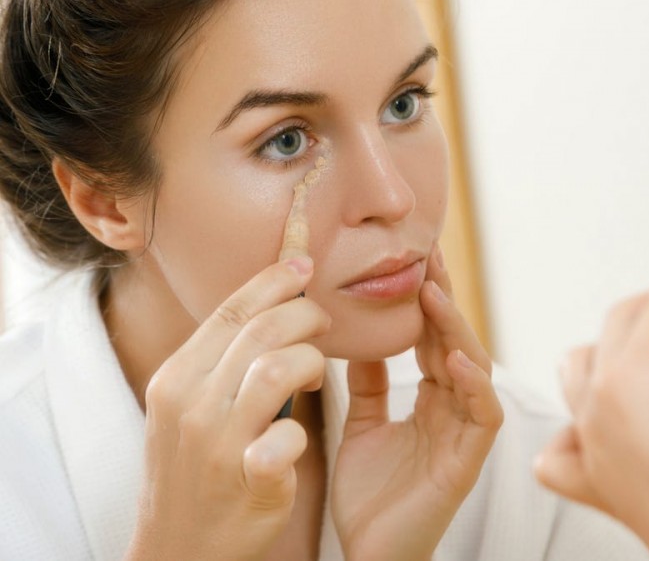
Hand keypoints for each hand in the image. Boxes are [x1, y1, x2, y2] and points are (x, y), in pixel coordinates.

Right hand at [126, 258, 330, 560]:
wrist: (177, 549)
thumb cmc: (194, 471)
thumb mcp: (188, 409)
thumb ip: (220, 363)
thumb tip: (268, 310)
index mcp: (176, 378)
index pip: (230, 310)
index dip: (273, 280)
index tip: (304, 264)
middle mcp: (190, 403)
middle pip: (260, 330)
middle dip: (305, 314)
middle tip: (324, 323)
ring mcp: (215, 443)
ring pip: (277, 369)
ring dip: (311, 363)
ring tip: (320, 374)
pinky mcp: (245, 480)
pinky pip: (287, 436)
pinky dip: (301, 432)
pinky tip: (298, 438)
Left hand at [331, 245, 502, 560]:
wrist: (369, 556)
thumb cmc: (369, 498)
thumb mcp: (361, 426)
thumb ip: (369, 384)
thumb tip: (362, 335)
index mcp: (432, 401)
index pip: (435, 339)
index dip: (427, 300)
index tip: (414, 258)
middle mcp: (453, 411)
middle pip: (457, 343)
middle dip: (444, 299)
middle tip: (429, 254)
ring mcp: (464, 435)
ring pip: (474, 369)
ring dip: (456, 331)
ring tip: (433, 294)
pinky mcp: (468, 462)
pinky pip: (482, 416)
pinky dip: (474, 385)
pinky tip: (456, 359)